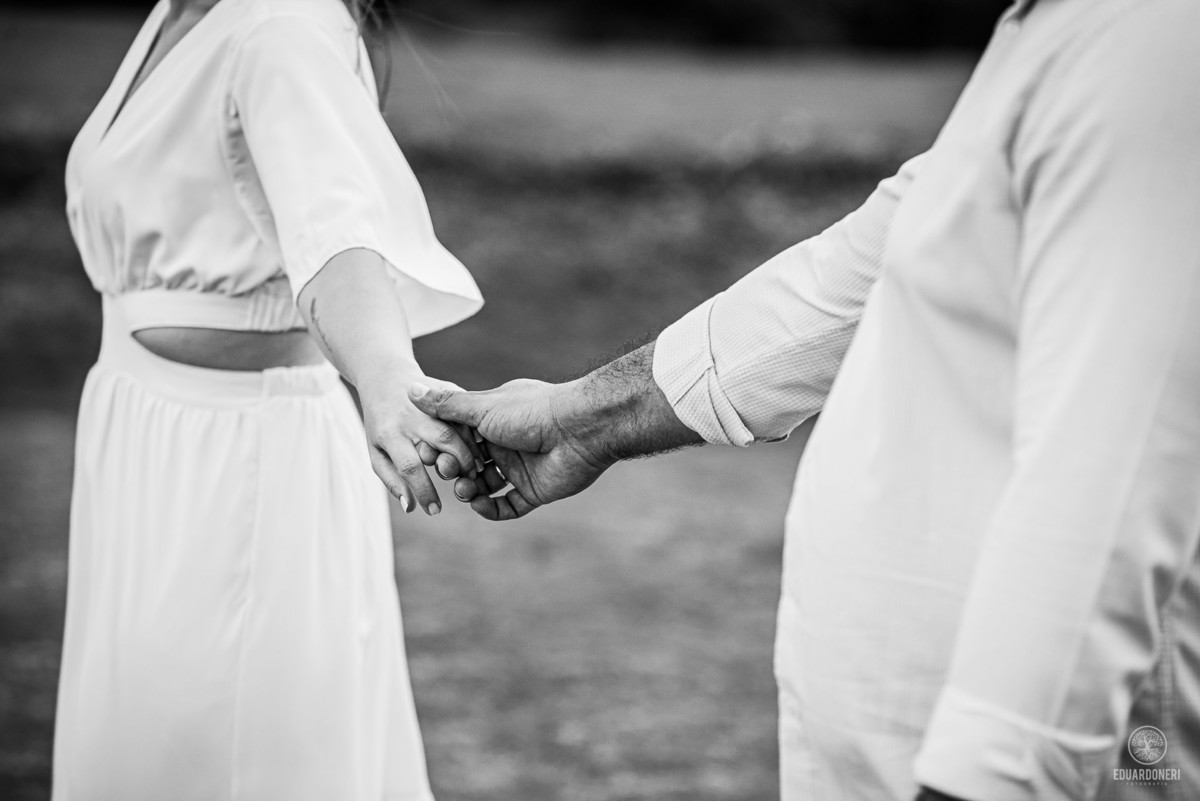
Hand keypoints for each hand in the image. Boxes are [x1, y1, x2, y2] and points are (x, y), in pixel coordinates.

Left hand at [358, 372, 480, 515]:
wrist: (384, 377)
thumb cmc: (380, 423)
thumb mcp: (376, 452)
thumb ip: (392, 480)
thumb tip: (410, 507)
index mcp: (391, 433)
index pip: (410, 467)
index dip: (424, 492)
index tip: (435, 510)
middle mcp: (412, 415)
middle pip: (443, 441)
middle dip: (459, 466)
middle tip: (467, 485)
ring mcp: (432, 400)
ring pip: (459, 427)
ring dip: (472, 452)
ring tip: (477, 472)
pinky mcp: (447, 388)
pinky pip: (466, 413)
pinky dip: (475, 434)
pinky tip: (479, 451)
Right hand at [408, 378, 613, 520]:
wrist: (579, 429)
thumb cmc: (531, 411)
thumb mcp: (482, 407)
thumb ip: (447, 406)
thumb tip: (411, 390)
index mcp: (494, 420)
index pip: (460, 438)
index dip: (444, 448)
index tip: (430, 454)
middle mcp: (506, 444)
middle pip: (471, 464)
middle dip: (456, 472)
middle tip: (449, 473)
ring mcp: (521, 468)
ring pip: (486, 486)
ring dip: (470, 491)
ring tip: (464, 491)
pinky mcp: (535, 490)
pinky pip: (508, 506)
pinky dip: (491, 509)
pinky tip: (479, 504)